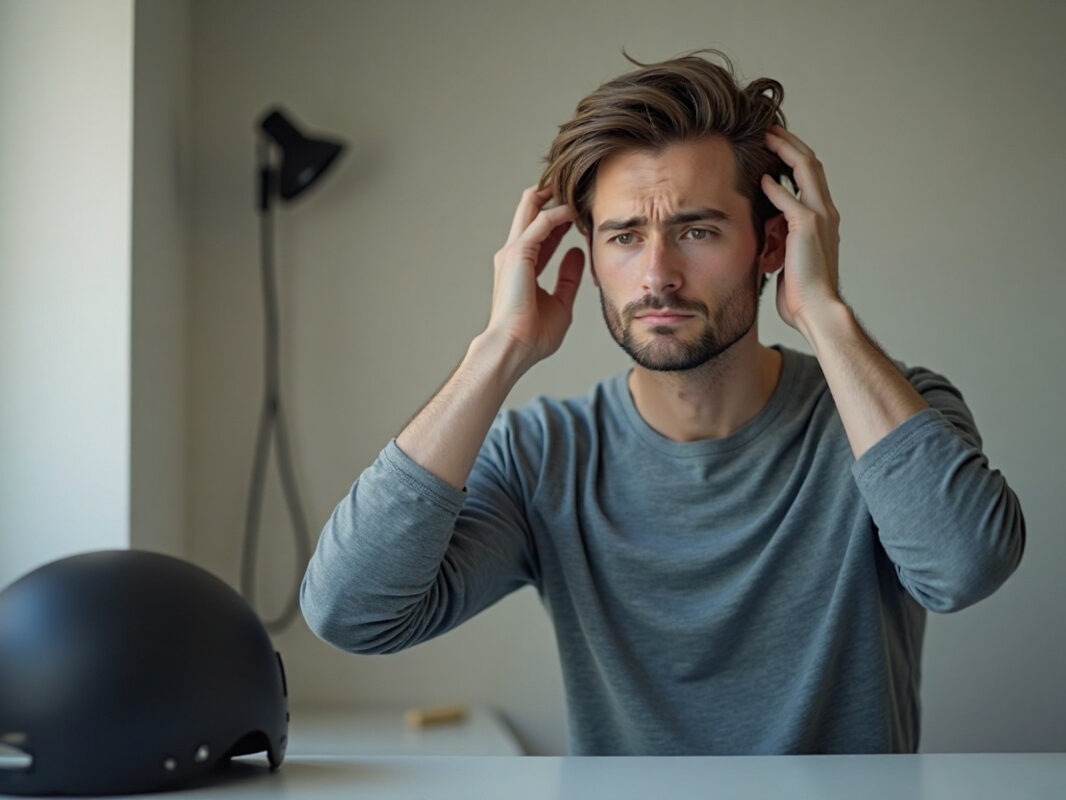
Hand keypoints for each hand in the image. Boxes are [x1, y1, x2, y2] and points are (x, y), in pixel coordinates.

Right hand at [485, 186, 585, 364]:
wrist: (514, 347)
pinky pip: (542, 222)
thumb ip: (568, 278)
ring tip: (577, 186)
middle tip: (575, 184)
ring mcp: (513, 252)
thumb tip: (578, 254)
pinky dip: (559, 212)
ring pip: (532, 207)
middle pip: (530, 211)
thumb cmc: (533, 335)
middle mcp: (514, 255)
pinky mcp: (519, 253)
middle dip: (551, 195)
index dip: (561, 219)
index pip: (541, 233)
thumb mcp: (561, 303)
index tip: (581, 210)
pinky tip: (575, 210)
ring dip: (555, 196)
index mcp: (522, 267)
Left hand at [760, 126, 842, 334]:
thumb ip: (781, 240)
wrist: (817, 310)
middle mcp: (826, 213)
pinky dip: (776, 186)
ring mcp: (820, 218)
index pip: (810, 177)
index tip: (775, 145)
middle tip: (770, 129)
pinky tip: (762, 178)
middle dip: (791, 143)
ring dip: (786, 150)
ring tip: (768, 137)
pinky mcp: (807, 228)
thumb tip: (765, 234)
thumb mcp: (789, 259)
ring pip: (807, 169)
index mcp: (823, 219)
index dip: (794, 157)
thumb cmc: (802, 293)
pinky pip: (790, 199)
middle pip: (811, 164)